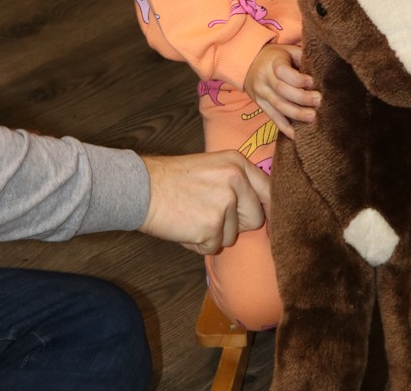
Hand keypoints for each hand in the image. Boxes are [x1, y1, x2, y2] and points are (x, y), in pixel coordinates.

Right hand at [139, 150, 269, 254]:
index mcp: (238, 163)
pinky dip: (199, 244)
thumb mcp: (213, 167)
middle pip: (255, 218)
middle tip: (209, 214)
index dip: (267, 209)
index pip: (269, 191)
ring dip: (214, 234)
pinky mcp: (211, 226)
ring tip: (193, 216)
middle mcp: (235, 179)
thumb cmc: (174, 180)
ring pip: (233, 236)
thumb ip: (238, 182)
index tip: (266, 220)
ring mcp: (224, 203)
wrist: (142, 188)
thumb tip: (263, 207)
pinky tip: (185, 227)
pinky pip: (214, 247)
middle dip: (235, 224)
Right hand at [244, 42, 320, 140]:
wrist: (249, 63)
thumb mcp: (287, 50)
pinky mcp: (260, 104)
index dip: (298, 79)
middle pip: (282, 90)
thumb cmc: (276, 56)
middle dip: (302, 98)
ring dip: (296, 114)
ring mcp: (261, 93)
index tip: (312, 82)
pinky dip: (284, 127)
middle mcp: (264, 78)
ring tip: (312, 117)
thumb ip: (302, 57)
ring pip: (278, 106)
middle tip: (319, 101)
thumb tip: (322, 68)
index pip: (282, 71)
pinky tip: (295, 135)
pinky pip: (272, 117)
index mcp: (272, 62)